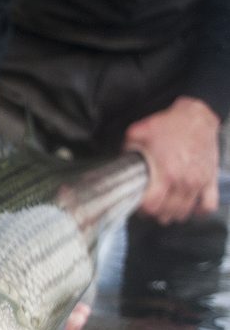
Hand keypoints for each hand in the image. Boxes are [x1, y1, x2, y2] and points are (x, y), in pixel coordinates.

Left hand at [123, 96, 220, 223]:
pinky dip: (198, 211)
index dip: (143, 209)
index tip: (138, 205)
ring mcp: (198, 183)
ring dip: (173, 213)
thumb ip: (127, 148)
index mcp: (166, 172)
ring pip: (184, 212)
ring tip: (165, 208)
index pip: (153, 205)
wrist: (198, 115)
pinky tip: (189, 206)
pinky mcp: (210, 180)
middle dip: (155, 213)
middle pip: (167, 213)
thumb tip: (118, 159)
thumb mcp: (140, 131)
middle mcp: (183, 181)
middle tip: (149, 207)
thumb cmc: (170, 123)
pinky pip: (208, 206)